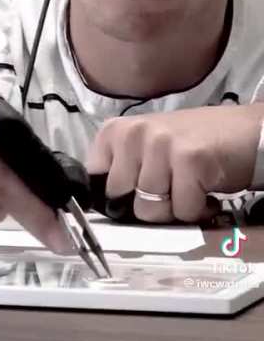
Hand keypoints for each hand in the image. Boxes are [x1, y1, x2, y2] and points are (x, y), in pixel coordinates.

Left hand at [86, 104, 263, 222]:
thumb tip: (105, 208)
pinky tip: (206, 193)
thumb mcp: (149, 147)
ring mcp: (160, 144)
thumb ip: (125, 169)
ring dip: (175, 209)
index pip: (94, 179)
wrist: (246, 131)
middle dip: (149, 206)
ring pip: (150, 209)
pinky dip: (197, 210)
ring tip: (189, 189)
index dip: (114, 197)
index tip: (135, 196)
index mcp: (117, 131)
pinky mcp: (189, 159)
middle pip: (122, 200)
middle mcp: (134, 133)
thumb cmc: (196, 142)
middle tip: (171, 191)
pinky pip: (182, 210)